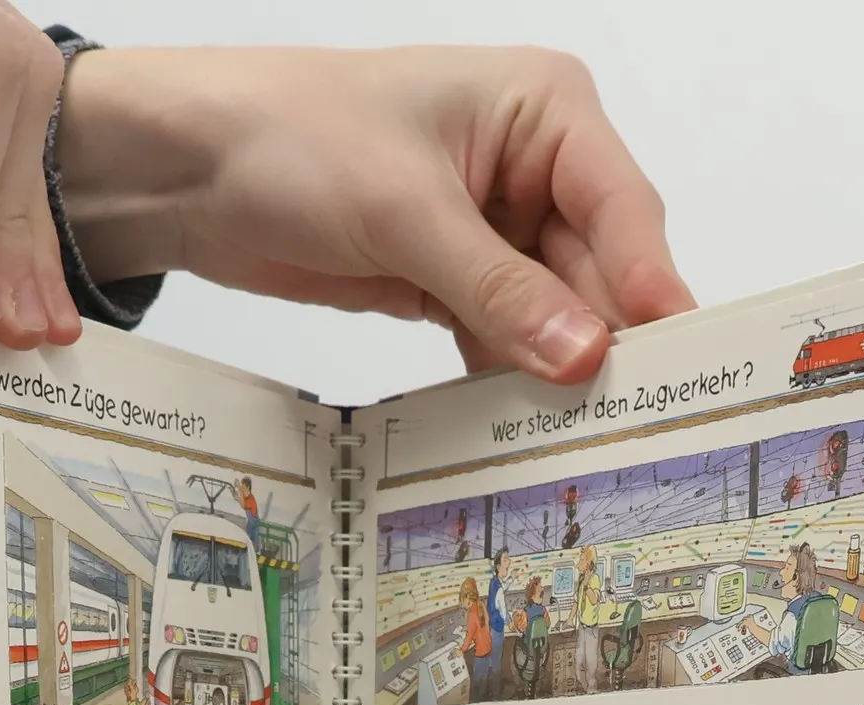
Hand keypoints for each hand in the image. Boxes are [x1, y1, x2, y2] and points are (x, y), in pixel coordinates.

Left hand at [57, 46, 693, 382]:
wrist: (193, 168)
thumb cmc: (290, 135)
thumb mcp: (405, 212)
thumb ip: (499, 289)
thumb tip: (581, 352)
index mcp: (543, 110)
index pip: (622, 205)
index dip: (647, 284)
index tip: (670, 352)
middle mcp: (532, 166)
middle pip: (597, 271)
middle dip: (603, 341)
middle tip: (627, 418)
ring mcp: (494, 229)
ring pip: (554, 314)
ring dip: (555, 371)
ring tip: (575, 436)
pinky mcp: (453, 278)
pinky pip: (503, 338)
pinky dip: (507, 378)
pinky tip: (517, 424)